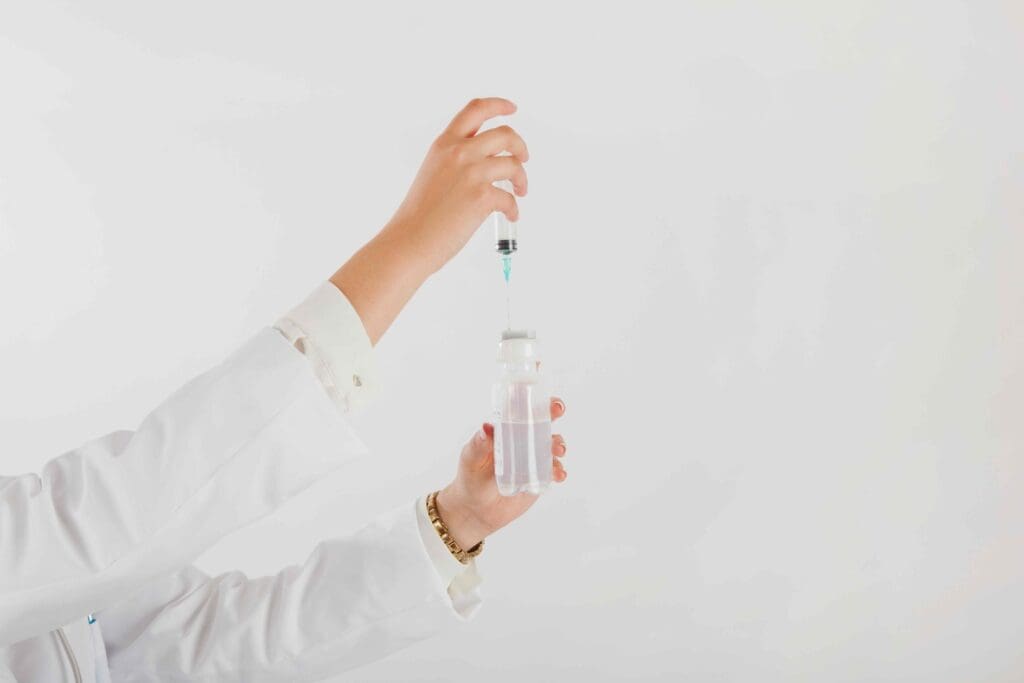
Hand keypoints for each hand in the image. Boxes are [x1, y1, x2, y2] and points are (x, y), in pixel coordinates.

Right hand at [384, 96, 528, 275]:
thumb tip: (485, 162)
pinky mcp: (482, 196)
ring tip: (519, 191)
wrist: (410, 240)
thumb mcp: (432, 172)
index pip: (475, 110)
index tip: (512, 109)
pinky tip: (509, 215)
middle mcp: (459, 153)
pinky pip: (510, 198)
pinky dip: (514, 208)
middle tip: (523, 158)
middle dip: (520, 146)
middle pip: (505, 134)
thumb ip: (455, 160)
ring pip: (514, 164)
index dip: (498, 105)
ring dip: (522, 178)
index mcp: (444, 144)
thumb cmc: (419, 215)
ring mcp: (471, 173)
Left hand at [435, 397, 567, 549]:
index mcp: (506, 429)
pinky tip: (558, 474)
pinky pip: (554, 470)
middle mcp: (522, 439)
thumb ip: (478, 445)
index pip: (521, 408)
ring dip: (559, 443)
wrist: (476, 510)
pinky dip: (559, 470)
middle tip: (557, 410)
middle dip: (553, 411)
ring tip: (557, 450)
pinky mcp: (539, 477)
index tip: (540, 383)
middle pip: (543, 420)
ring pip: (552, 444)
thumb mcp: (470, 459)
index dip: (533, 396)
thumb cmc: (470, 478)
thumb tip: (486, 427)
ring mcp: (533, 458)